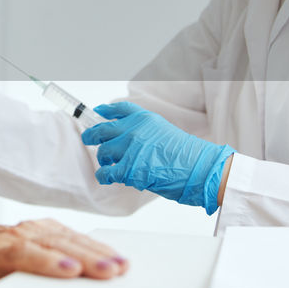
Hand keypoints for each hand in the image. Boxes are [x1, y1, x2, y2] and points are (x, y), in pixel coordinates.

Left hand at [0, 219, 127, 287]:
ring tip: (119, 266)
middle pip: (42, 240)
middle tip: (110, 271)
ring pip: (55, 233)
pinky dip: (86, 243)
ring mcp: (15, 229)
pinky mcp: (32, 228)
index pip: (14, 252)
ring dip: (90, 248)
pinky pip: (61, 231)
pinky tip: (108, 254)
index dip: (43, 260)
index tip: (71, 271)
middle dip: (80, 255)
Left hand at [81, 101, 233, 214]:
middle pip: (101, 129)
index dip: (105, 111)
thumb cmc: (187, 155)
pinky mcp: (128, 169)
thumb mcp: (165, 131)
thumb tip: (126, 137)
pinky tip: (106, 177)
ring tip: (108, 165)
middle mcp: (133, 129)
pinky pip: (106, 172)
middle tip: (89, 139)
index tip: (98, 112)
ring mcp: (129, 148)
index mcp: (144, 118)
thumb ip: (145, 131)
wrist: (199, 168)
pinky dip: (104, 176)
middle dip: (92, 135)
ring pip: (103, 152)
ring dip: (103, 159)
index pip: (118, 109)